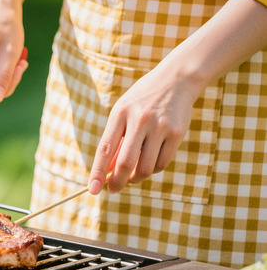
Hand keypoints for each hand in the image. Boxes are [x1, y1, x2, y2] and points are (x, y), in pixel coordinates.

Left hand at [88, 0, 266, 194]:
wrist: (176, 80)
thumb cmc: (142, 100)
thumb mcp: (123, 112)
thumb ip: (116, 139)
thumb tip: (109, 171)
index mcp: (120, 114)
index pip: (105, 149)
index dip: (98, 172)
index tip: (93, 190)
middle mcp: (140, 120)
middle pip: (126, 163)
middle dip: (117, 182)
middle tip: (113, 189)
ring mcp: (161, 127)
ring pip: (145, 167)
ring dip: (136, 177)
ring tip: (132, 174)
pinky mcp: (178, 133)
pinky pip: (162, 163)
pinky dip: (152, 169)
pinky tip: (149, 163)